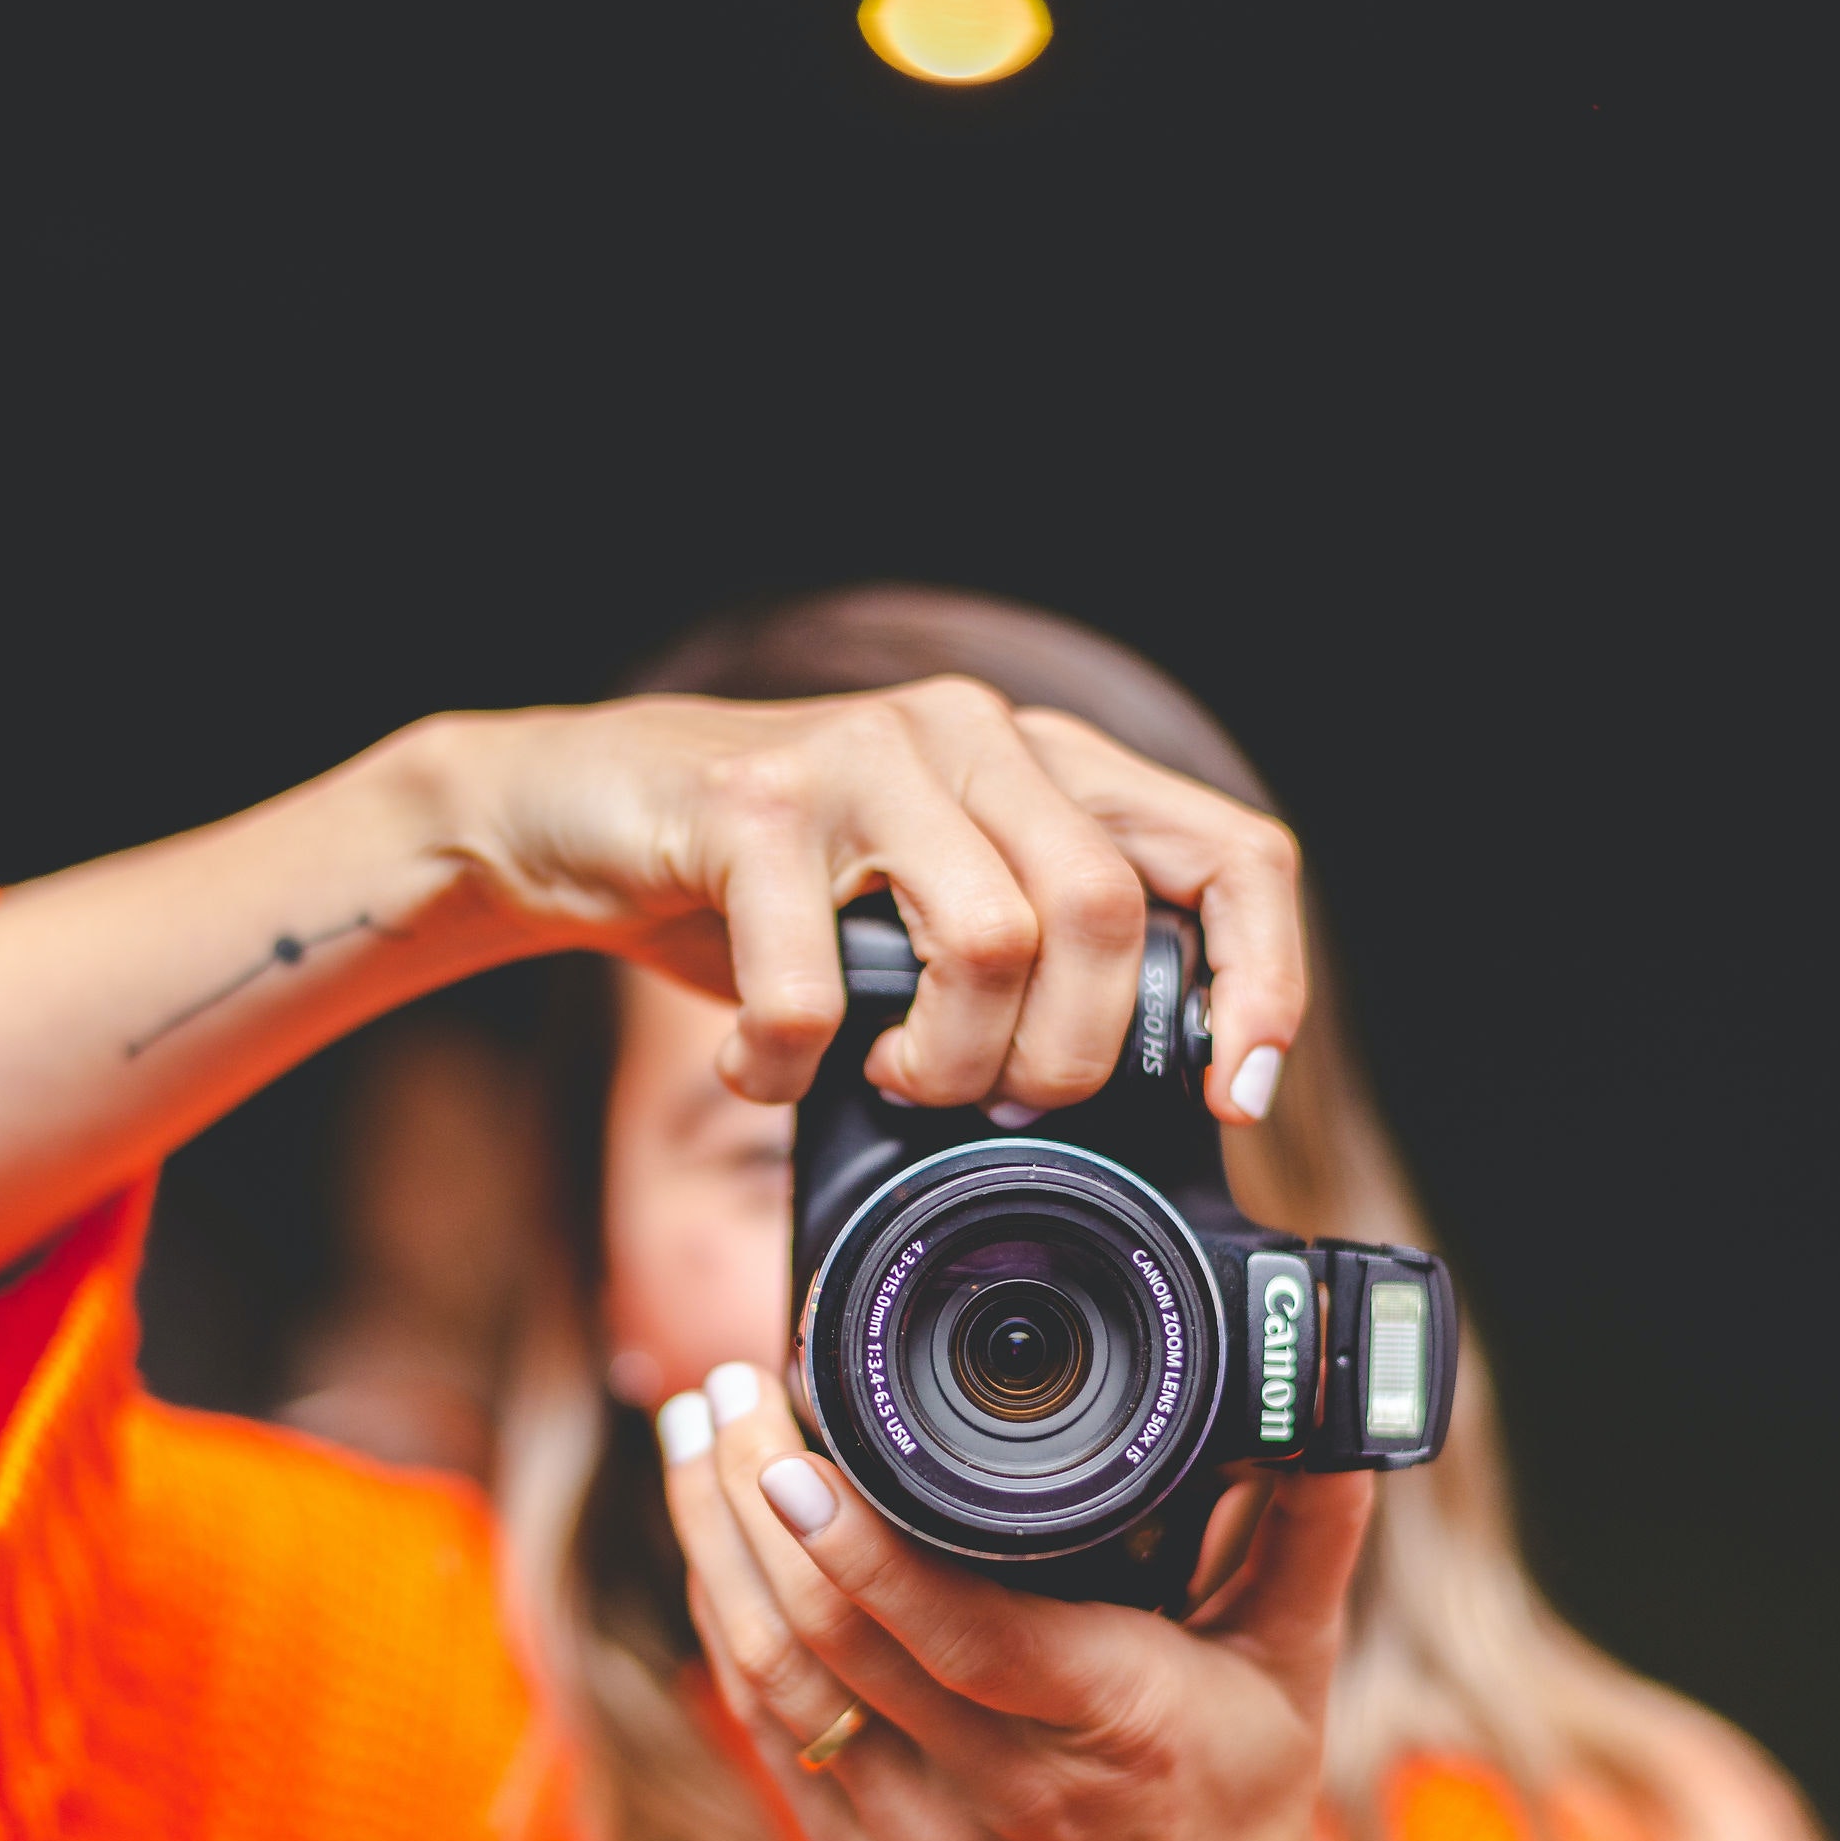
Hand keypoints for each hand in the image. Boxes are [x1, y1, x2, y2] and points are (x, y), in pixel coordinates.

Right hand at [399, 682, 1304, 1121]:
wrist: (578, 809)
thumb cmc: (770, 887)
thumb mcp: (926, 910)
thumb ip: (1034, 958)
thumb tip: (1141, 1105)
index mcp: (1046, 765)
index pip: (1229, 853)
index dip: (1261, 980)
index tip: (1231, 1093)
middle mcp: (972, 735)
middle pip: (1105, 912)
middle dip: (1066, 1055)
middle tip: (999, 1100)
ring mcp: (863, 755)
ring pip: (991, 940)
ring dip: (946, 1060)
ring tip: (890, 1077)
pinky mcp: (751, 802)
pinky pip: (814, 984)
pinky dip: (789, 1068)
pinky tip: (764, 1069)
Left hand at [654, 1359, 1372, 1840]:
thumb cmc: (1238, 1808)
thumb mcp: (1292, 1669)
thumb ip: (1311, 1530)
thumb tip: (1340, 1409)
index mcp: (1107, 1723)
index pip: (954, 1628)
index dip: (856, 1542)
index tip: (791, 1450)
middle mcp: (999, 1787)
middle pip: (831, 1634)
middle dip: (752, 1501)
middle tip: (724, 1388)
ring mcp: (916, 1832)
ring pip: (773, 1676)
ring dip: (713, 1548)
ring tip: (690, 1432)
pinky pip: (769, 1727)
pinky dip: (726, 1623)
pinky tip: (710, 1539)